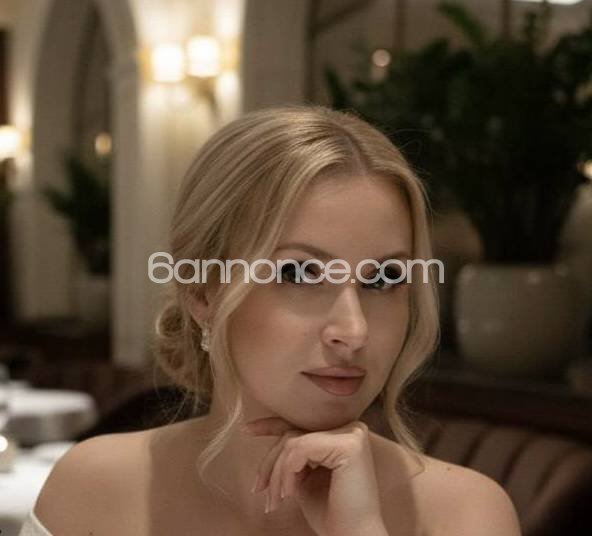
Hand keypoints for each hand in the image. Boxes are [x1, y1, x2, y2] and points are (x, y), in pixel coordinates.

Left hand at [244, 417, 387, 535]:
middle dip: (270, 464)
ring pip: (293, 442)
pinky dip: (288, 473)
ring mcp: (352, 434)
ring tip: (275, 501)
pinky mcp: (349, 445)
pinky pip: (301, 449)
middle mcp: (351, 428)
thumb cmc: (330, 514)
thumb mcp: (304, 476)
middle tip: (259, 491)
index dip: (270, 426)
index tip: (246, 430)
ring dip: (277, 474)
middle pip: (293, 433)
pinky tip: (290, 494)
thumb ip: (295, 456)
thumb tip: (272, 441)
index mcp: (342, 434)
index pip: (300, 424)